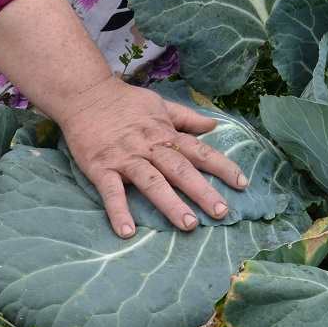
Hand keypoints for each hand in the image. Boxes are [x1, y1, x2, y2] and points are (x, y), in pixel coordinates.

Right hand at [52, 76, 248, 236]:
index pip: (199, 152)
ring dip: (170, 204)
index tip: (242, 184)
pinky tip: (127, 232)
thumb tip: (214, 125)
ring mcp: (125, 158)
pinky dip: (118, 211)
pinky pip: (111, 192)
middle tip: (221, 213)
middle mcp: (149, 146)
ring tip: (188, 225)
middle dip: (202, 192)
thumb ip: (187, 118)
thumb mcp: (160, 105)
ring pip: (152, 182)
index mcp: (165, 134)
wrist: (85, 94)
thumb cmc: (125, 101)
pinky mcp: (100, 167)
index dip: (222, 167)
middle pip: (180, 170)